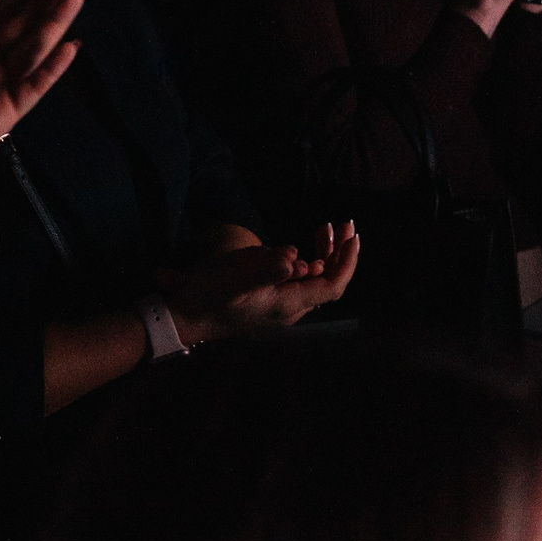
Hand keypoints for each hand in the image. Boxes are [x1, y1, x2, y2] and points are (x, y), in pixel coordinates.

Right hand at [158, 222, 360, 342]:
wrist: (187, 316)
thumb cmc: (209, 295)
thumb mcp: (233, 278)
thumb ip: (264, 268)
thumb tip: (294, 257)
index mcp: (288, 304)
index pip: (331, 286)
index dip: (346, 262)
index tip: (353, 237)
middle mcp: (291, 308)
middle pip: (327, 281)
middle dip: (339, 252)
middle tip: (345, 224)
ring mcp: (282, 305)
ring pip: (314, 279)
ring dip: (325, 253)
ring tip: (326, 227)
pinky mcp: (272, 300)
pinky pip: (299, 281)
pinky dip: (306, 261)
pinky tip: (302, 248)